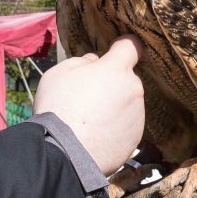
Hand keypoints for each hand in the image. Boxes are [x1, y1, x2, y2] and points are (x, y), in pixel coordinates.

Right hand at [33, 36, 144, 174]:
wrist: (64, 152)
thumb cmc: (59, 107)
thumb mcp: (60, 73)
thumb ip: (82, 62)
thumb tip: (95, 61)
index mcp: (116, 70)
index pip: (131, 46)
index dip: (123, 46)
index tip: (115, 50)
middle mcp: (133, 90)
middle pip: (126, 80)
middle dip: (111, 83)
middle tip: (87, 97)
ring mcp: (137, 117)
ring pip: (126, 104)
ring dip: (113, 107)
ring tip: (88, 121)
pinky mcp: (135, 140)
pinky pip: (125, 127)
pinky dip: (114, 129)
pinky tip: (94, 136)